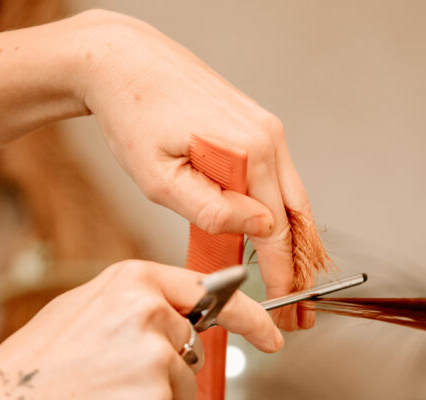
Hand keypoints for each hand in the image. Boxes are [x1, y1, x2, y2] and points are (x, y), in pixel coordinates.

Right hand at [0, 260, 282, 399]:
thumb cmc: (41, 362)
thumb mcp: (88, 306)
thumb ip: (141, 302)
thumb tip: (187, 313)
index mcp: (135, 281)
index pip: (212, 294)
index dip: (249, 318)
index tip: (273, 337)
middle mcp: (152, 315)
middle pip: (192, 349)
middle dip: (167, 367)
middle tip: (113, 375)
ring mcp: (157, 361)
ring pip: (184, 387)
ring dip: (156, 398)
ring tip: (105, 395)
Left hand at [68, 10, 319, 329]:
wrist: (125, 62)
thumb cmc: (133, 114)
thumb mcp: (160, 177)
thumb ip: (210, 210)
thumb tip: (259, 231)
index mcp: (250, 151)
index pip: (278, 230)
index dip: (283, 275)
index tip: (284, 308)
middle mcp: (269, 137)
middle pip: (299, 217)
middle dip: (301, 269)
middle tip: (301, 311)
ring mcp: (268, 130)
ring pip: (294, 200)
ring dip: (296, 245)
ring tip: (294, 284)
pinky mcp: (258, 127)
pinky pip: (280, 181)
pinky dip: (283, 216)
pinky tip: (278, 243)